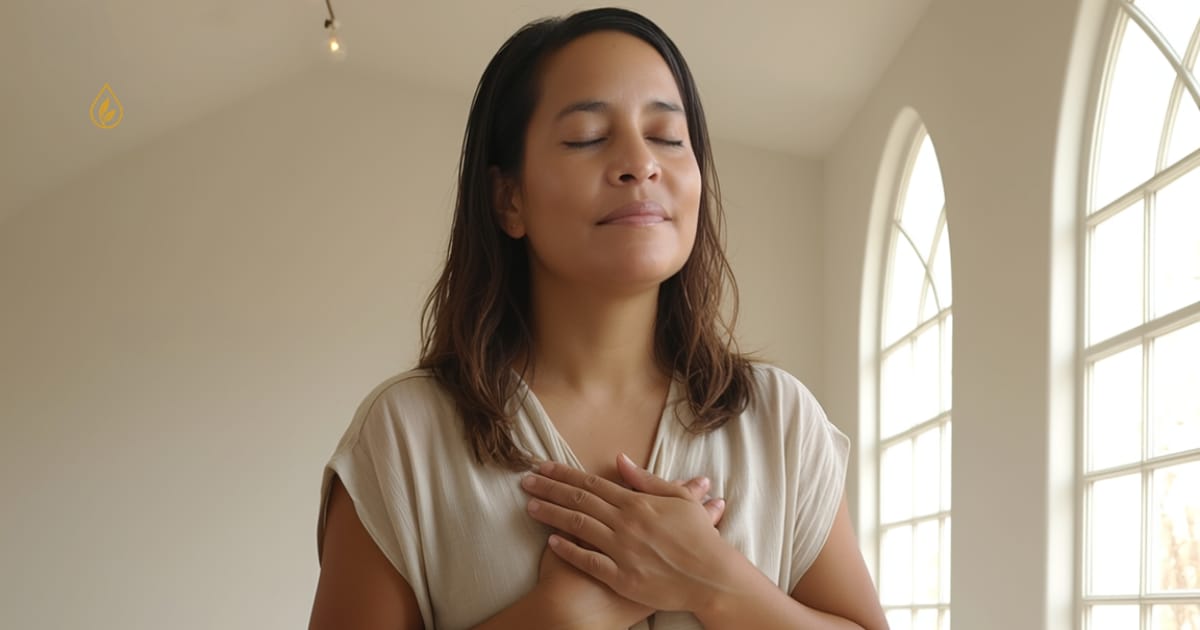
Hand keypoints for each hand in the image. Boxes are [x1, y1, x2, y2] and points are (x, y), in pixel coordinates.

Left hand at [520, 455, 742, 613]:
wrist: (711, 578)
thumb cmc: (699, 537)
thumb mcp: (678, 499)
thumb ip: (645, 479)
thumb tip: (619, 459)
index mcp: (637, 503)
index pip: (592, 483)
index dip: (565, 474)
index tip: (543, 467)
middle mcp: (626, 523)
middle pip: (579, 500)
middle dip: (550, 489)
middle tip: (526, 481)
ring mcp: (622, 550)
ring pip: (578, 527)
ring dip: (552, 515)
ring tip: (530, 506)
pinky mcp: (622, 577)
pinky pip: (589, 561)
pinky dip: (569, 550)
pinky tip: (551, 541)